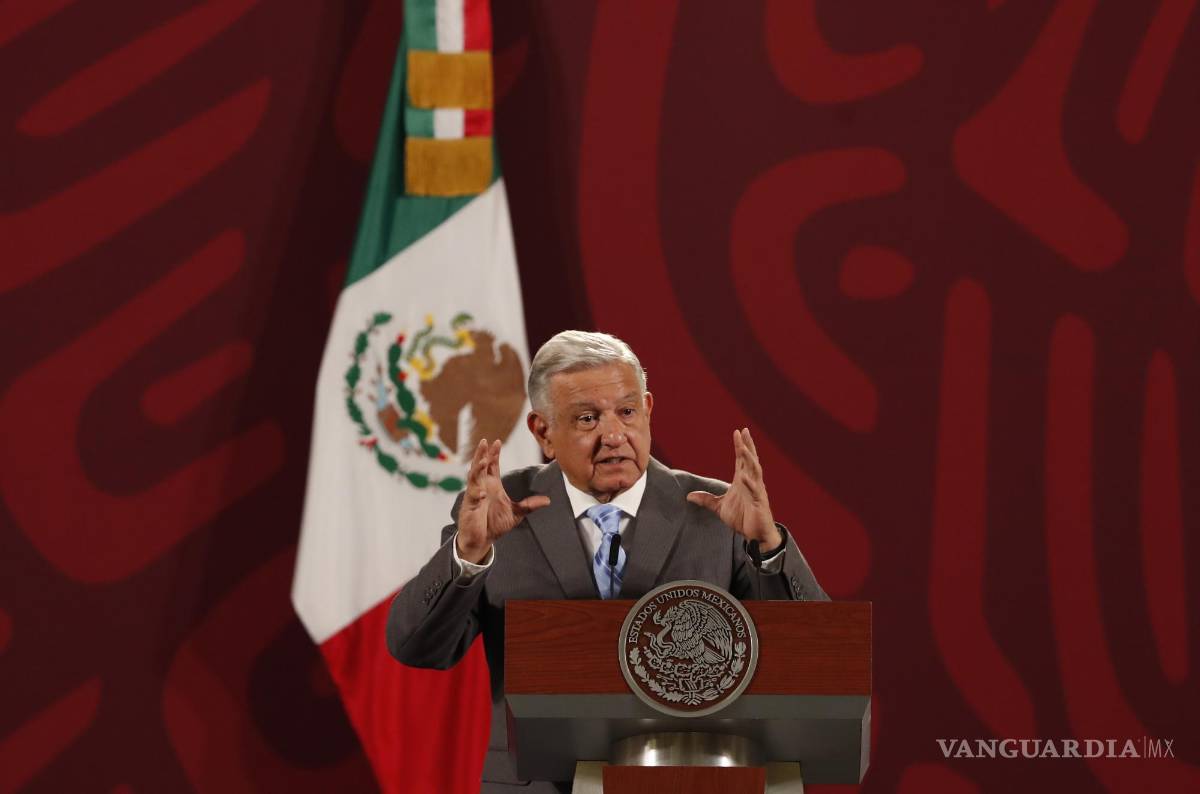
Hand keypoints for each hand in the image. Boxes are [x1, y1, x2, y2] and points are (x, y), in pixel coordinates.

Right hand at [456, 439, 549, 562]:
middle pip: (480, 466)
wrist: (482, 540)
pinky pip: (472, 497)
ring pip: (473, 478)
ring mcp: (474, 495)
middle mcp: (482, 486)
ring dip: (477, 469)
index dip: (494, 453)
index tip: (497, 441)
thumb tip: (547, 500)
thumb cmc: (494, 524)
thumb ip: (529, 505)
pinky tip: (481, 492)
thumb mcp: (516, 513)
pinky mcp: (469, 506)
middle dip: (481, 454)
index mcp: (492, 485)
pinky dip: (476, 493)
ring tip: (483, 460)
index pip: (492, 465)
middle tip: (484, 442)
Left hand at [686, 428, 781, 548]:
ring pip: (755, 471)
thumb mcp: (720, 508)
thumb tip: (689, 496)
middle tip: (744, 431)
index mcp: (742, 480)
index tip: (738, 432)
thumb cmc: (742, 518)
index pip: (741, 460)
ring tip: (743, 448)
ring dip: (749, 459)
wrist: (755, 535)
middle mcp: (751, 482)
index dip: (740, 446)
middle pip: (750, 460)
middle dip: (747, 446)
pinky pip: (755, 490)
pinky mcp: (759, 502)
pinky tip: (744, 477)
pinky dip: (750, 483)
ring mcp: (757, 491)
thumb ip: (707, 500)